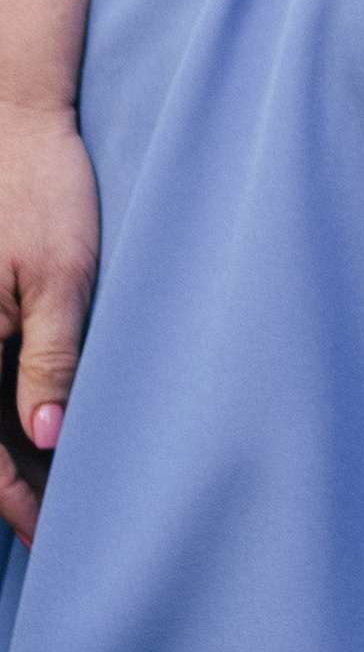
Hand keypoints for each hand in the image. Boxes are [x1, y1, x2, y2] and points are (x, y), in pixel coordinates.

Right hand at [0, 0, 115, 546]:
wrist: (12, 113)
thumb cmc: (42, 185)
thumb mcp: (62, 270)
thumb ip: (52, 357)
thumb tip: (49, 438)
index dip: (24, 502)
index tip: (60, 538)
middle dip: (18, 484)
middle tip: (62, 525)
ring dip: (13, 450)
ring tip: (59, 487)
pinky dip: (13, 409)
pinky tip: (44, 425)